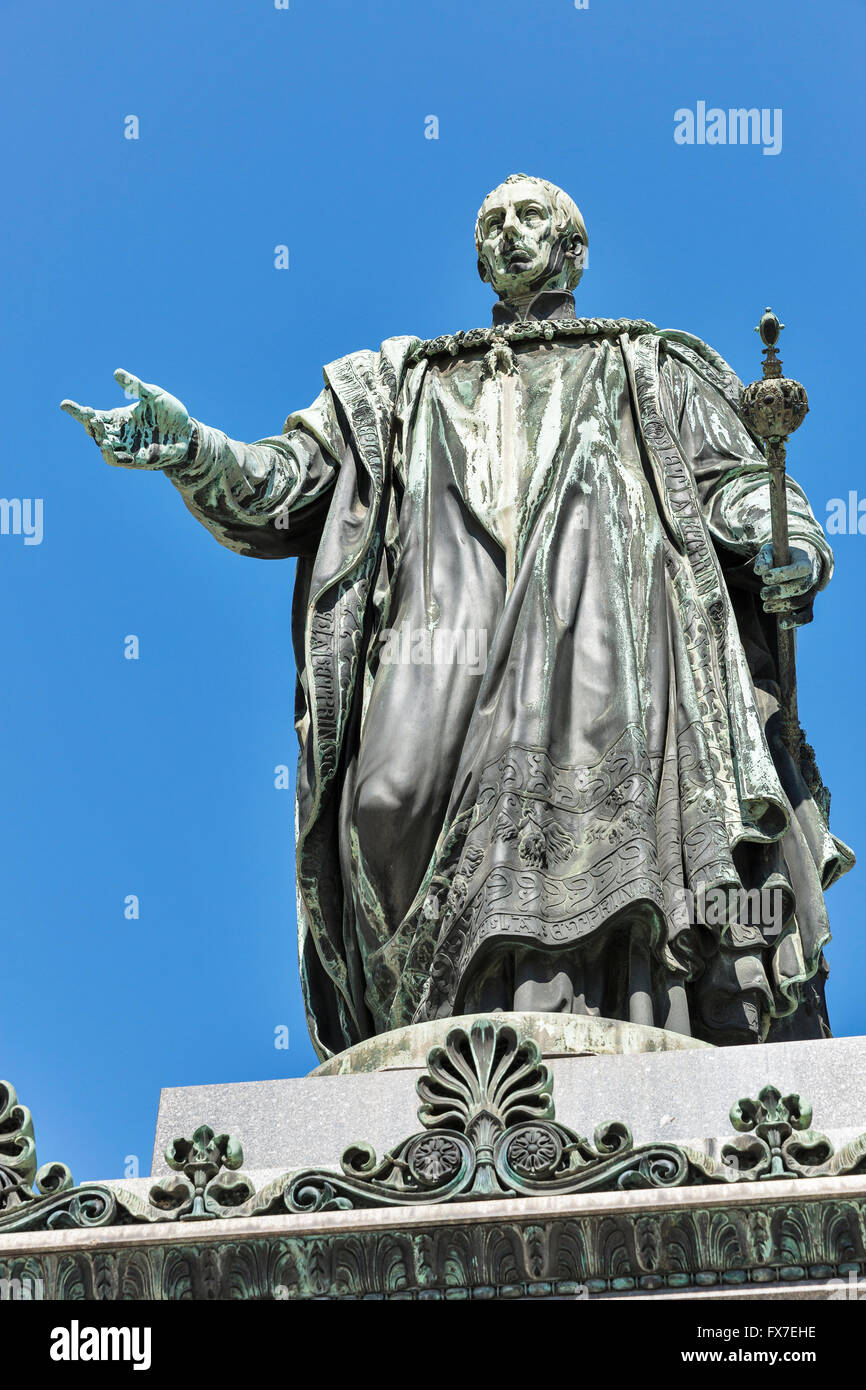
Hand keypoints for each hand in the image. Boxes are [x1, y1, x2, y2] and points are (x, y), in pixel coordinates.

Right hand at [60, 369, 193, 469]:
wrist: (188, 433)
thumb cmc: (168, 412)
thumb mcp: (153, 395)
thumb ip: (136, 386)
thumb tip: (117, 373)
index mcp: (118, 418)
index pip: (92, 416)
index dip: (77, 412)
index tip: (65, 404)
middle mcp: (119, 434)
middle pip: (96, 433)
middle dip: (92, 426)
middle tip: (92, 417)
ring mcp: (128, 449)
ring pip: (106, 451)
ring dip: (103, 445)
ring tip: (103, 437)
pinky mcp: (140, 460)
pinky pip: (124, 461)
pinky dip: (119, 456)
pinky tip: (117, 450)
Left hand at [754, 541, 821, 630]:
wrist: (799, 560)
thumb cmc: (783, 555)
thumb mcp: (772, 549)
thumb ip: (765, 557)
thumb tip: (760, 571)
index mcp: (805, 561)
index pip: (799, 569)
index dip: (782, 574)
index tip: (765, 577)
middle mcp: (812, 577)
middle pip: (800, 587)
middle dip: (780, 592)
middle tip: (763, 593)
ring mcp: (811, 592)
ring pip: (801, 602)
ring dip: (782, 606)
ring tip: (766, 606)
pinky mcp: (808, 604)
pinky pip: (807, 616)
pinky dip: (797, 621)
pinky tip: (783, 624)